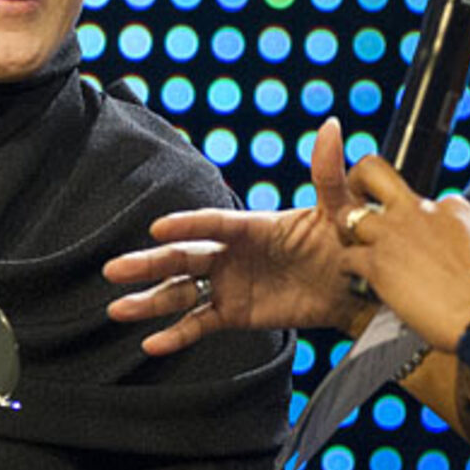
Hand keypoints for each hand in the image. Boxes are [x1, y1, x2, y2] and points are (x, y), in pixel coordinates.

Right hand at [105, 117, 367, 352]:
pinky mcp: (235, 314)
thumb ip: (327, 173)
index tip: (158, 227)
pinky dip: (177, 334)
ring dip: (150, 301)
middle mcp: (231, 253)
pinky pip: (200, 323)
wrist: (356, 285)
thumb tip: (331, 126)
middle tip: (113, 269)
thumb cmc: (347, 240)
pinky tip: (151, 344)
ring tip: (116, 309)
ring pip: (181, 292)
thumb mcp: (339, 209)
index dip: (187, 225)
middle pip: (183, 257)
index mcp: (251, 226)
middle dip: (148, 264)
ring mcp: (229, 284)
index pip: (212, 224)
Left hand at [337, 152, 469, 352]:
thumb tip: (461, 246)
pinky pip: (347, 258)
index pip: (420, 197)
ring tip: (352, 245)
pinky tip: (356, 279)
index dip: (411, 214)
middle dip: (359, 179)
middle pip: (373, 171)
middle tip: (356, 196)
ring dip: (345, 230)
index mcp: (450, 207)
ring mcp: (394, 235)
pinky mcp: (378, 264)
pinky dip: (347, 270)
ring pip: (348, 215)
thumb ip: (464, 239)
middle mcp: (418, 212)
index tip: (411, 232)